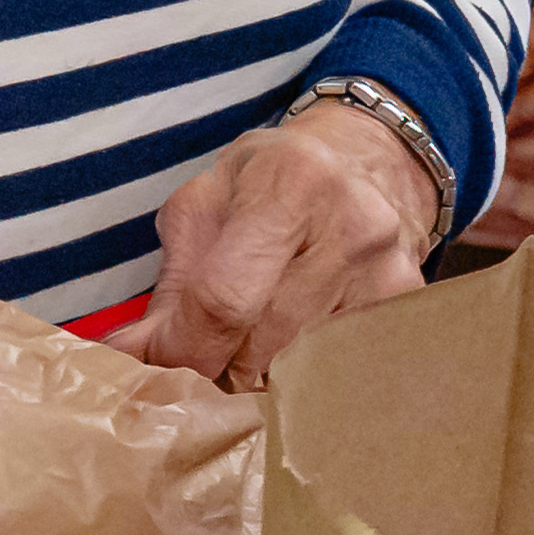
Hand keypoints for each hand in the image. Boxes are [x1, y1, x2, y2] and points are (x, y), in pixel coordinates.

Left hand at [138, 93, 442, 387]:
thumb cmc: (266, 182)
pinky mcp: (408, 302)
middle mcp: (350, 226)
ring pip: (303, 363)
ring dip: (258, 373)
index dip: (184, 348)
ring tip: (238, 353)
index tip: (157, 368)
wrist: (364, 161)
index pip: (225, 298)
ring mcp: (388, 269)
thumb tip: (125, 357)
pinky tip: (286, 350)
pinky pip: (339, 362)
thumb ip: (167, 285)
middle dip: (217, 367)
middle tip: (193, 368)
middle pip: (265, 342)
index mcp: (288, 186)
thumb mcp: (203, 207)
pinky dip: (302, 370)